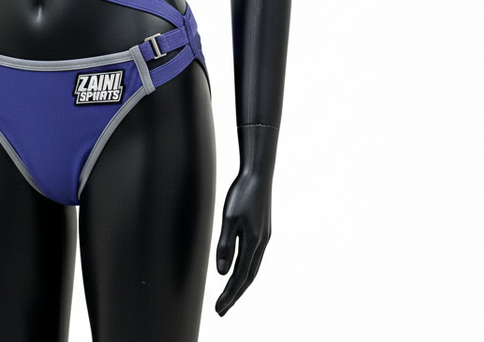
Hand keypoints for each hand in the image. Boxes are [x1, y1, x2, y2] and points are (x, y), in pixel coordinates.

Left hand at [215, 169, 272, 314]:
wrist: (259, 174)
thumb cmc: (242, 194)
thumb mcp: (229, 218)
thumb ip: (226, 245)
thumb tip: (222, 273)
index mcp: (254, 243)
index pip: (239, 277)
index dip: (229, 295)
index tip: (219, 310)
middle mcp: (262, 244)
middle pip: (248, 277)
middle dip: (234, 295)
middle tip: (221, 310)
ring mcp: (265, 238)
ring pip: (253, 268)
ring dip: (241, 284)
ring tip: (229, 296)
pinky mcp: (264, 231)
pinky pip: (254, 258)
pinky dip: (246, 270)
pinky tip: (240, 270)